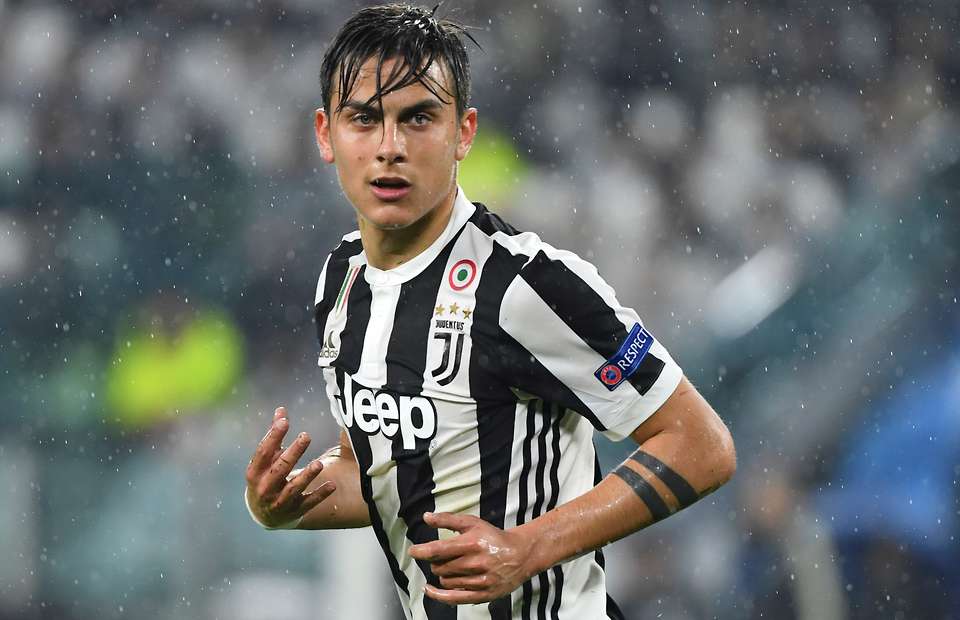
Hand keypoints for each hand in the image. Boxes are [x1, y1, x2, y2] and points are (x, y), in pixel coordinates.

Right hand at [245, 407, 335, 527]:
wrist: (262, 514)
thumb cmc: (265, 477)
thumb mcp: (266, 458)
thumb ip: (274, 435)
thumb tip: (281, 410)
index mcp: (255, 472)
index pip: (263, 452)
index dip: (273, 437)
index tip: (285, 422)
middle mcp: (265, 488)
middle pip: (279, 469)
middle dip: (293, 453)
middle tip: (306, 436)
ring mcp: (279, 502)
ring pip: (293, 488)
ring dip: (307, 476)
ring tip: (319, 463)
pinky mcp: (294, 510)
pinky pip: (308, 503)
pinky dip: (320, 495)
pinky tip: (332, 485)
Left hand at [409, 512, 538, 604]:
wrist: (520, 555)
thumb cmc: (493, 537)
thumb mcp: (472, 523)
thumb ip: (447, 519)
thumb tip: (425, 517)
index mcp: (472, 543)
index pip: (438, 550)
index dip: (421, 551)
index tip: (412, 551)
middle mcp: (475, 563)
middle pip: (440, 567)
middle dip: (436, 561)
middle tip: (443, 556)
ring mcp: (480, 581)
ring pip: (445, 581)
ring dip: (442, 574)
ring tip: (452, 566)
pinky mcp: (483, 595)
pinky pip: (454, 598)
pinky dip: (438, 595)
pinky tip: (428, 589)